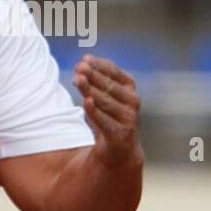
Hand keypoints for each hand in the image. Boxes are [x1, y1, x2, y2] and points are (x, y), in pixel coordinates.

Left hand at [73, 54, 142, 169]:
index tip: (84, 59)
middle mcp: (132, 102)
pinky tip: (87, 101)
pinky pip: (105, 121)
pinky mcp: (121, 135)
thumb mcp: (103, 96)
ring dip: (90, 90)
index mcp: (129, 88)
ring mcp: (128, 119)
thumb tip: (82, 64)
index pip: (114, 72)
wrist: (121, 151)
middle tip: (79, 68)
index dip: (99, 65)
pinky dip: (96, 111)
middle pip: (108, 86)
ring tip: (78, 80)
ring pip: (105, 102)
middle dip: (92, 76)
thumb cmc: (109, 116)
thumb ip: (94, 81)